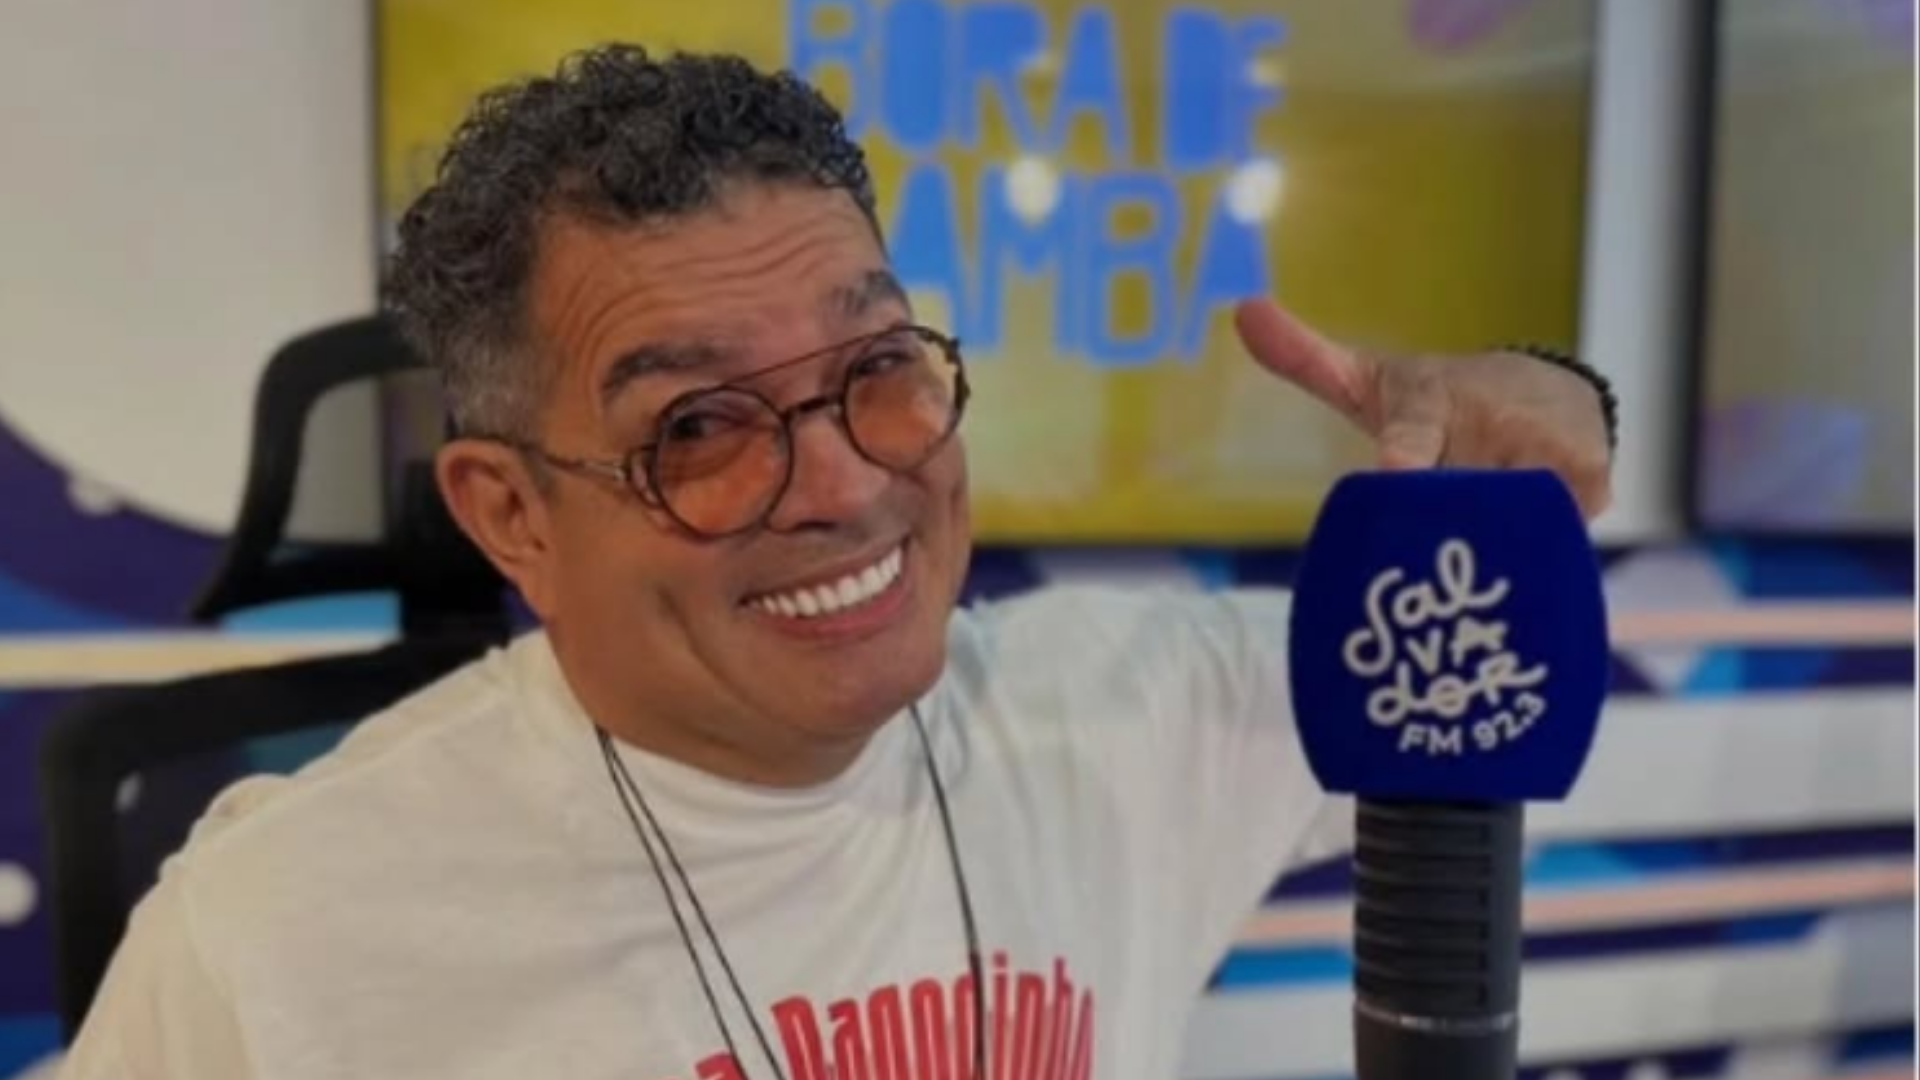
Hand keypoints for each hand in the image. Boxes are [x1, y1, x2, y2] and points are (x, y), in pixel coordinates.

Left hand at [1233, 298, 1614, 519]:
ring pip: (1505, 530)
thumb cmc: (1437, 400)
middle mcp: (1490, 421)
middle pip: (1458, 505)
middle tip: (1427, 553)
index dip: (1406, 457)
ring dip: (1484, 548)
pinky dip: (1532, 554)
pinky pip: (1550, 541)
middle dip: (1440, 533)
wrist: (1544, 390)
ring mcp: (1545, 450)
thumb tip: (1242, 309)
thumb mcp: (1371, 382)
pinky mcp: (1591, 479)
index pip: (1413, 431)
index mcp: (1426, 403)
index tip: (1396, 473)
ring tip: (1476, 541)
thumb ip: (1307, 360)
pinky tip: (1523, 539)